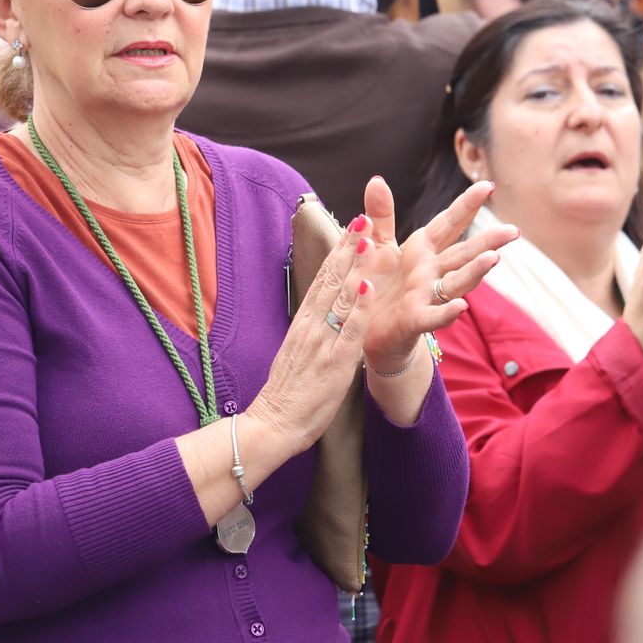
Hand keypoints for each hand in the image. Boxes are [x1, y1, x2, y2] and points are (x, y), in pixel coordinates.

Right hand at [247, 216, 375, 453]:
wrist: (273, 423)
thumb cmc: (289, 393)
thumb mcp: (300, 352)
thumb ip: (315, 331)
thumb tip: (330, 313)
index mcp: (303, 323)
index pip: (323, 279)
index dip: (338, 253)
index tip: (351, 228)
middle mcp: (311, 326)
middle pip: (331, 279)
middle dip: (349, 248)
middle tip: (364, 219)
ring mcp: (322, 342)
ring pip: (341, 297)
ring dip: (356, 266)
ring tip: (369, 238)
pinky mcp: (334, 363)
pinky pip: (349, 330)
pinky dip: (359, 307)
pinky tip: (368, 287)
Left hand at [358, 176, 517, 374]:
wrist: (365, 328)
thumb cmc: (376, 283)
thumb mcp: (375, 245)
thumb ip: (380, 214)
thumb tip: (377, 179)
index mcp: (423, 250)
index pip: (449, 223)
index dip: (467, 205)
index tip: (488, 185)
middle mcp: (431, 272)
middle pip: (464, 253)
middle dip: (488, 241)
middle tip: (514, 230)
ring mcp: (427, 296)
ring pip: (456, 282)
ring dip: (475, 271)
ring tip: (494, 258)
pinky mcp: (414, 320)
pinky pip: (433, 317)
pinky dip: (447, 313)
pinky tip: (462, 308)